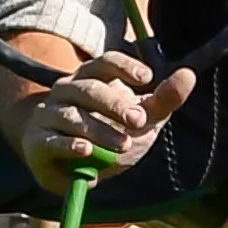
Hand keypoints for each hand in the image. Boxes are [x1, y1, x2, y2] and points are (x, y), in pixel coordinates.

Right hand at [0, 34, 192, 195]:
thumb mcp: (142, 117)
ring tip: (123, 145)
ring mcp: (49, 115)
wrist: (66, 164)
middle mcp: (66, 91)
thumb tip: (189, 73)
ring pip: (72, 116)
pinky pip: (52, 141)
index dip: (124, 67)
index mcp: (90, 78)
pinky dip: (69, 146)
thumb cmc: (107, 132)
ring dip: (98, 130)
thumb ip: (163, 99)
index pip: (104, 63)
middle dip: (115, 105)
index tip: (147, 78)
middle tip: (140, 121)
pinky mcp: (38, 143)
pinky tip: (86, 152)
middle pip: (89, 89)